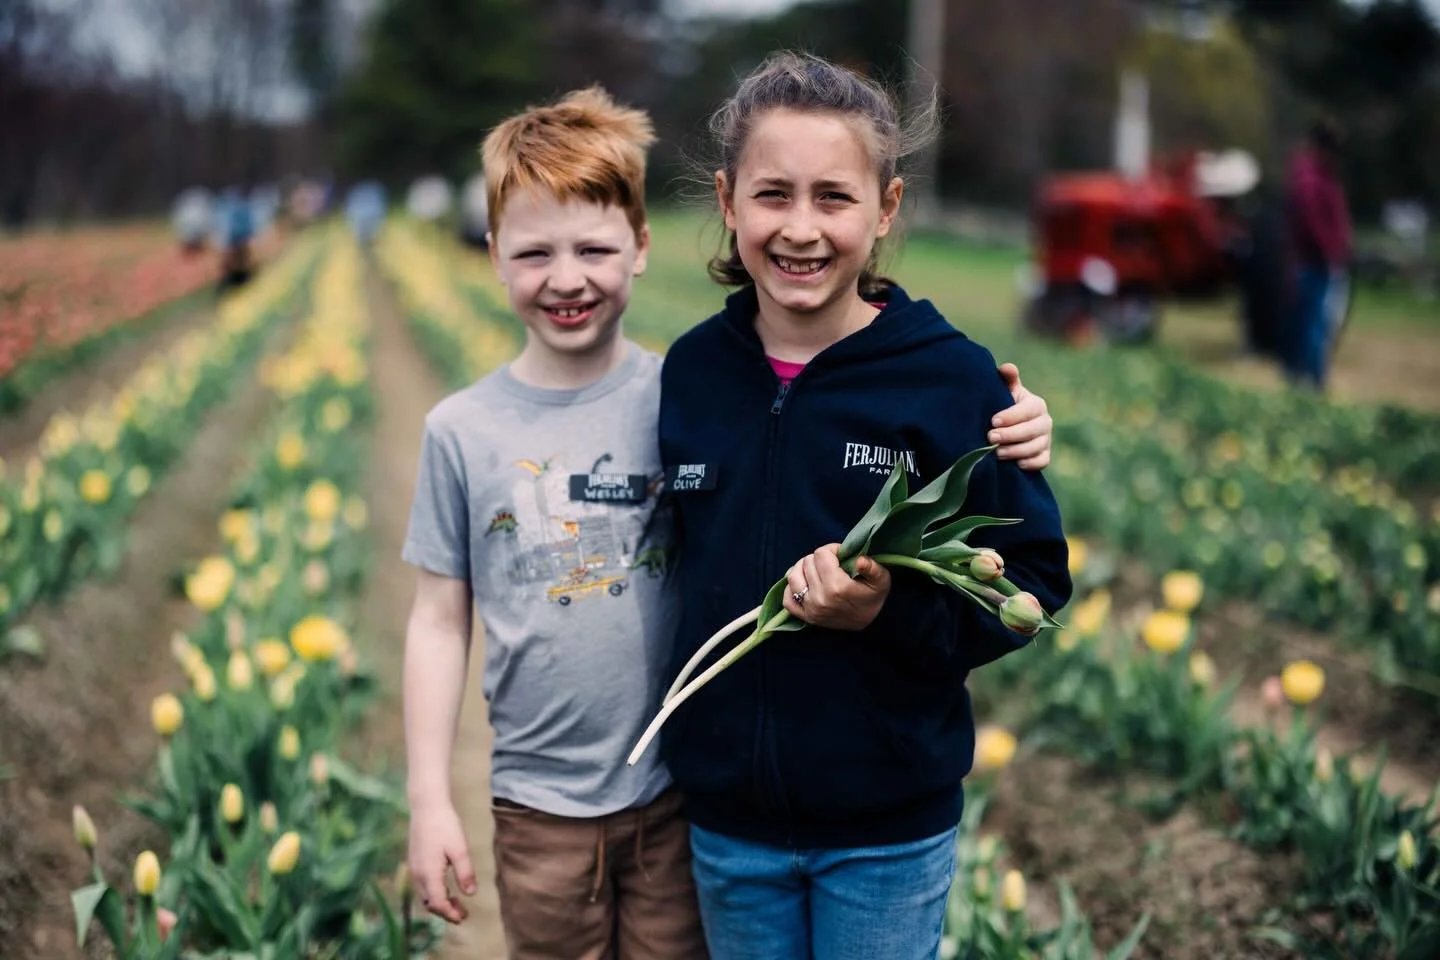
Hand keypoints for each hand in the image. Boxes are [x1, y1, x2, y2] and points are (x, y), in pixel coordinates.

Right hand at [408, 803, 475, 923]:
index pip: (438, 904)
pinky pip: (422, 885)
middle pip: (429, 903)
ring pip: (425, 895)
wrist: (427, 806)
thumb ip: (465, 873)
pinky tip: (446, 887)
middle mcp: (418, 875)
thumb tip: (471, 894)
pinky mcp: (414, 861)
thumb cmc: (445, 826)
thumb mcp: (460, 850)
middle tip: (463, 914)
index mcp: (429, 874)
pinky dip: (434, 892)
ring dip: (440, 902)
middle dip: (445, 911)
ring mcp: (414, 868)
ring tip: (457, 903)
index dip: (450, 914)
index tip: (464, 917)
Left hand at [783, 544, 890, 629]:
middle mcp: (820, 597)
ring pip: (793, 576)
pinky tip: (803, 583)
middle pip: (807, 562)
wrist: (870, 624)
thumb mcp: (881, 580)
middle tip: (831, 564)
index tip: (840, 555)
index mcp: (837, 586)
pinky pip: (787, 599)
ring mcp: (810, 608)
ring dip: (803, 569)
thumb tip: (859, 560)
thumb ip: (872, 567)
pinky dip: (792, 588)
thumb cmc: (873, 598)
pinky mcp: (805, 617)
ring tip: (816, 570)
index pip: (821, 554)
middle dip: (819, 558)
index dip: (831, 549)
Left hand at [991, 363, 1052, 469]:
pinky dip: (1030, 464)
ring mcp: (1046, 440)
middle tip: (990, 437)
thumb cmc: (1005, 406)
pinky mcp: (1044, 456)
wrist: (1009, 428)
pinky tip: (1015, 464)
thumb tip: (1007, 368)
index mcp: (1036, 404)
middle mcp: (1045, 422)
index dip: (1011, 416)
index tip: (993, 421)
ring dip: (1016, 451)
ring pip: (1035, 447)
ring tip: (996, 452)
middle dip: (1010, 435)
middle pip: (1032, 430)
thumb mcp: (1006, 392)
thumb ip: (1007, 379)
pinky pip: (1042, 462)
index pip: (1027, 410)